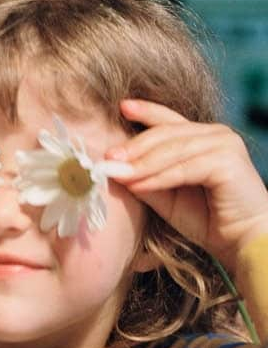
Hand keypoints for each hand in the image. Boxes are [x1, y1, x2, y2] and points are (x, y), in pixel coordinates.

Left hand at [107, 99, 267, 270]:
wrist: (240, 240)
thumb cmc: (205, 218)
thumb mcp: (166, 196)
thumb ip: (144, 179)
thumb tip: (113, 168)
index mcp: (202, 137)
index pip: (169, 120)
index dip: (146, 112)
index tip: (122, 107)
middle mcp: (216, 134)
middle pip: (166, 133)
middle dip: (134, 146)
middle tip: (107, 157)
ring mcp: (224, 144)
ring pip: (173, 150)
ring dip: (143, 163)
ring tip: (118, 173)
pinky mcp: (228, 161)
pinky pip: (185, 167)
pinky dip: (160, 177)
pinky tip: (139, 184)